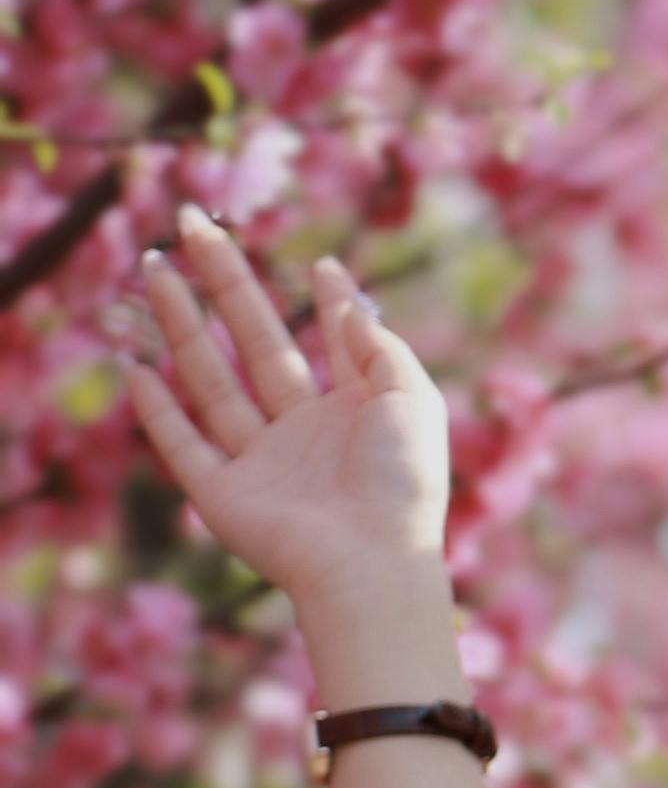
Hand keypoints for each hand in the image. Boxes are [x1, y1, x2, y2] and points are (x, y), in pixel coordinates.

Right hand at [110, 208, 453, 627]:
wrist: (373, 561)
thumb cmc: (404, 484)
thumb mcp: (411, 397)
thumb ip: (377, 343)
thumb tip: (344, 289)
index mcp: (356, 412)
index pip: (332, 343)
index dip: (327, 303)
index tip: (321, 264)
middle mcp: (303, 432)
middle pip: (255, 344)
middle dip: (224, 284)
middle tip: (193, 226)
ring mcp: (260, 463)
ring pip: (210, 380)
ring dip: (181, 324)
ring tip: (156, 269)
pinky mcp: (222, 496)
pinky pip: (182, 445)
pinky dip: (156, 409)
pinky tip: (136, 365)